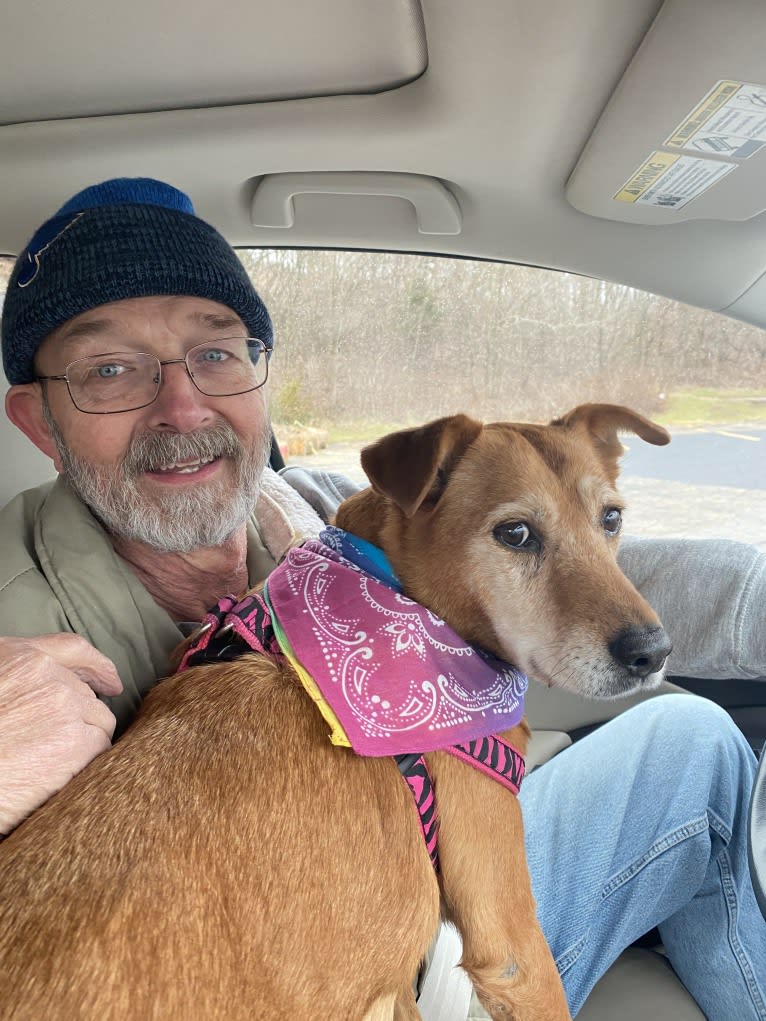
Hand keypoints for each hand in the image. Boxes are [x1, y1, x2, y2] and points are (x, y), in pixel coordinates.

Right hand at [0, 633, 122, 835]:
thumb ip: (17, 675)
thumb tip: (44, 682)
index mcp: (17, 656)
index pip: (72, 649)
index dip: (96, 666)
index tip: (110, 681)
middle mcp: (44, 673)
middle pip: (86, 693)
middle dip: (78, 718)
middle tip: (53, 742)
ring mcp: (64, 705)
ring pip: (100, 719)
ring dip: (85, 739)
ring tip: (53, 760)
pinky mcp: (77, 741)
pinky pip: (101, 746)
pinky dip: (88, 761)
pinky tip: (63, 773)